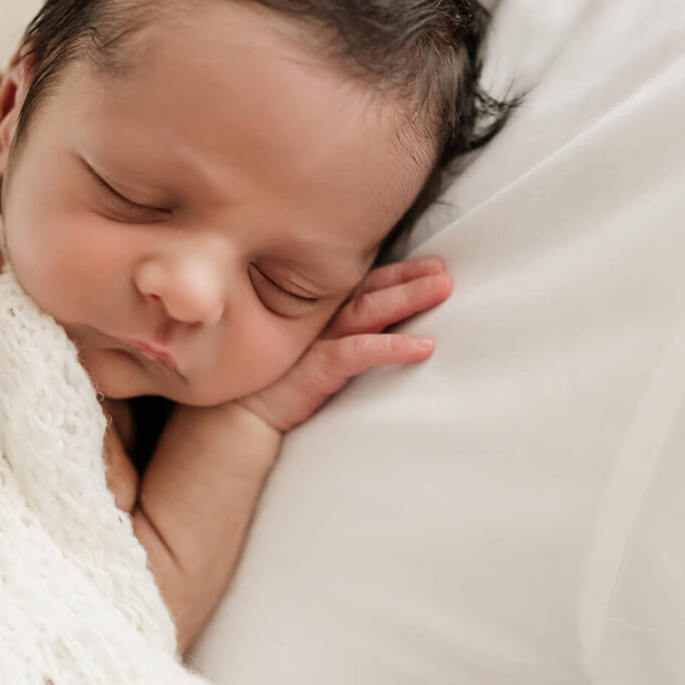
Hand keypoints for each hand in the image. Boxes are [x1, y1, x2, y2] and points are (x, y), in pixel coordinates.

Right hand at [236, 256, 452, 432]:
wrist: (239, 419)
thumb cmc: (277, 385)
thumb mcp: (310, 353)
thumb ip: (340, 337)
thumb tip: (382, 334)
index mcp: (319, 313)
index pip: (364, 284)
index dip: (398, 273)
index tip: (432, 265)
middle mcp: (319, 319)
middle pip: (371, 289)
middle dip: (409, 277)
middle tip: (445, 270)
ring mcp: (317, 340)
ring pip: (369, 310)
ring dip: (407, 297)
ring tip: (442, 289)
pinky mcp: (317, 367)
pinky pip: (359, 352)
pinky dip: (392, 348)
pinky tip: (423, 348)